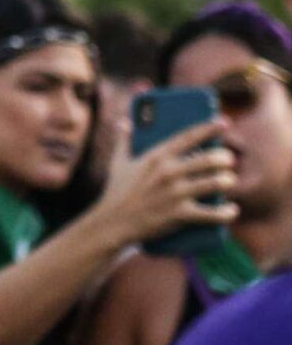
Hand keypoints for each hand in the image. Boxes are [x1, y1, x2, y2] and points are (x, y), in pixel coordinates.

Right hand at [93, 119, 237, 247]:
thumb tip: (125, 121)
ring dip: (228, 181)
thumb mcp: (118, 163)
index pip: (188, 136)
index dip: (209, 127)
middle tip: (228, 160)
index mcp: (156, 157)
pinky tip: (232, 209)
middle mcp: (168, 173)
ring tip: (229, 180)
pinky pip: (213, 213)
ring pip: (215, 183)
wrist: (113, 222)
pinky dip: (226, 212)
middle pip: (209, 159)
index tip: (223, 122)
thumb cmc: (116, 191)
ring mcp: (175, 194)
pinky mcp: (180, 214)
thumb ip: (124, 140)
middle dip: (225, 158)